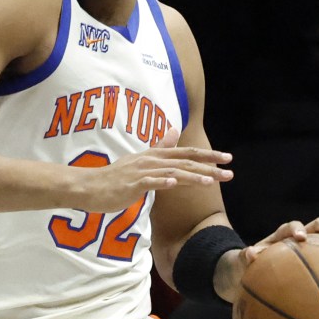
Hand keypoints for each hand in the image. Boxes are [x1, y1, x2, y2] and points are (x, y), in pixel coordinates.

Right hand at [88, 127, 232, 212]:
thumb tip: (174, 132)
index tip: (227, 158)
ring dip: (192, 176)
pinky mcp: (131, 184)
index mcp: (153, 156)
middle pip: (184, 162)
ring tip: (211, 180)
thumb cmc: (114, 177)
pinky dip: (163, 181)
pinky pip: (149, 182)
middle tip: (230, 173)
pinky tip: (175, 183)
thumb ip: (158, 147)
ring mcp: (140, 172)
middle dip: (209, 166)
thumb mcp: (139, 160)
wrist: (88, 186)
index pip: (185, 153)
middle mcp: (149, 160)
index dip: (207, 155)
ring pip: (171, 171)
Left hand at [214, 217, 318, 303]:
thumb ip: (247, 257)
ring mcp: (314, 244)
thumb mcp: (246, 262)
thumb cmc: (254, 265)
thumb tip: (251, 255)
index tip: (300, 238)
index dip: (296, 229)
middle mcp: (301, 235)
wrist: (260, 268)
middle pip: (317, 224)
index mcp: (282, 235)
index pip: (291, 227)